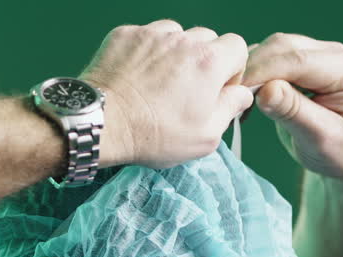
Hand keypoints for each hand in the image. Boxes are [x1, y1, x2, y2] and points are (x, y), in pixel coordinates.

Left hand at [80, 20, 252, 169]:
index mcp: (209, 62)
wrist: (102, 124)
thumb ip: (230, 109)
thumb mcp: (205, 137)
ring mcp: (152, 34)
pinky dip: (146, 52)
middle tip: (186, 89)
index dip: (231, 69)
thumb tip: (240, 94)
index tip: (217, 89)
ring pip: (176, 35)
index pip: (237, 46)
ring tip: (159, 82)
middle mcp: (183, 40)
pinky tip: (137, 75)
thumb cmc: (153, 135)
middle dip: (203, 61)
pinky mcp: (126, 35)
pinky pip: (146, 36)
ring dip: (174, 53)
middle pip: (207, 39)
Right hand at [243, 33, 342, 185]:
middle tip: (230, 99)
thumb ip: (294, 112)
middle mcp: (334, 54)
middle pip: (283, 47)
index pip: (299, 60)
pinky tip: (247, 99)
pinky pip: (270, 59)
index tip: (237, 92)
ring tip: (238, 102)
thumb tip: (265, 90)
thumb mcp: (321, 139)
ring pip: (273, 49)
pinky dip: (254, 75)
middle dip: (254, 69)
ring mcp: (317, 56)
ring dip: (251, 71)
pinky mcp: (301, 64)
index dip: (264, 72)